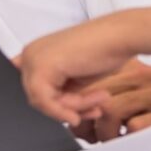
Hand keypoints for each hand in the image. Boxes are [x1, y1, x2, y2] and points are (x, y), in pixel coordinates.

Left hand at [13, 6, 150, 124]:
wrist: (121, 37)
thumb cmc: (104, 52)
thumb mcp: (74, 78)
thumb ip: (57, 91)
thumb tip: (48, 110)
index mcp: (35, 53)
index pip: (36, 92)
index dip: (59, 106)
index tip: (78, 113)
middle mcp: (30, 53)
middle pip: (38, 99)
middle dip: (67, 108)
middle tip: (93, 108)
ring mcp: (33, 58)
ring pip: (43, 103)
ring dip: (74, 108)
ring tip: (98, 103)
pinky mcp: (41, 66)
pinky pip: (46, 102)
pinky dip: (68, 110)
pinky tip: (92, 107)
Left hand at [71, 60, 150, 141]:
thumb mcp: (142, 90)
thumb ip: (114, 97)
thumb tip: (79, 121)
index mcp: (134, 68)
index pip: (91, 81)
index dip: (78, 106)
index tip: (79, 122)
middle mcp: (144, 77)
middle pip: (96, 95)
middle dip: (86, 121)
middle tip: (90, 136)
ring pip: (111, 110)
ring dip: (104, 132)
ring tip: (111, 141)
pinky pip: (136, 127)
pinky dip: (128, 138)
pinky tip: (131, 142)